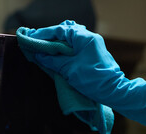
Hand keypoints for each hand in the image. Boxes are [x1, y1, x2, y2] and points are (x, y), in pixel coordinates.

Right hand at [17, 20, 145, 128]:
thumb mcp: (70, 70)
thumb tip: (39, 54)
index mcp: (84, 37)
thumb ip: (53, 60)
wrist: (114, 91)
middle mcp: (89, 38)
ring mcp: (92, 45)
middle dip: (49, 38)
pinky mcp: (93, 54)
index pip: (60, 30)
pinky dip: (64, 50)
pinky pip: (75, 48)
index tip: (31, 37)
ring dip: (57, 44)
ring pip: (70, 40)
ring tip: (43, 49)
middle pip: (65, 33)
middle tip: (35, 43)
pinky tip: (56, 55)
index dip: (44, 34)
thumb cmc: (93, 80)